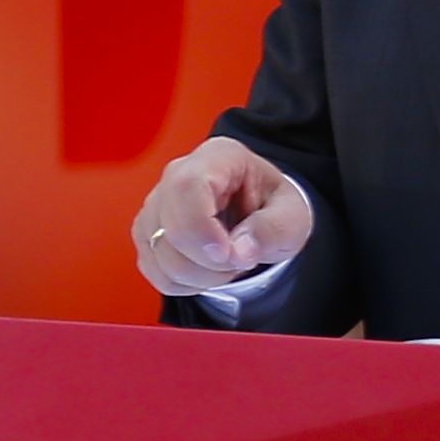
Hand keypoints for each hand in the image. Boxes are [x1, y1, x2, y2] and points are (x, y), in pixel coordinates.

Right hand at [131, 136, 311, 295]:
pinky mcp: (147, 235)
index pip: (187, 187)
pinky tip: (206, 268)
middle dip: (205, 260)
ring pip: (159, 253)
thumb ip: (272, 230)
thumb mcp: (292, 217)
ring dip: (198, 274)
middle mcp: (177, 176)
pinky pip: (155, 271)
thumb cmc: (271, 208)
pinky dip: (184, 282)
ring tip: (226, 261)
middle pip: (168, 226)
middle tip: (239, 258)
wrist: (257, 214)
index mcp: (217, 158)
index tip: (226, 253)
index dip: (200, 227)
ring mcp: (156, 205)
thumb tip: (240, 250)